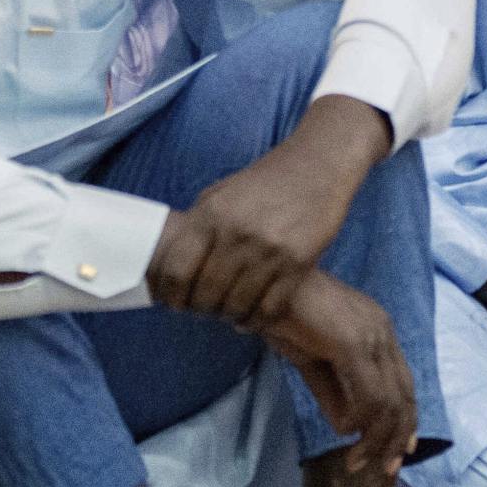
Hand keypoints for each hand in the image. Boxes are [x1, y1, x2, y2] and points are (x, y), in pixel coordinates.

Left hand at [151, 111, 382, 329]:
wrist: (317, 165)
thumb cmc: (264, 181)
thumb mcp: (220, 193)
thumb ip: (197, 224)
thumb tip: (173, 262)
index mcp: (211, 214)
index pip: (176, 270)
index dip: (170, 294)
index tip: (173, 301)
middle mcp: (237, 234)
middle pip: (205, 294)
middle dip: (199, 309)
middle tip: (201, 310)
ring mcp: (269, 250)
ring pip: (236, 306)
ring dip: (227, 316)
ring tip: (225, 314)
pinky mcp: (298, 263)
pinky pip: (269, 308)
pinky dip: (255, 320)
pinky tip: (249, 318)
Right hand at [260, 268, 417, 473]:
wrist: (260, 284)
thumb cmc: (281, 313)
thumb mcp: (310, 359)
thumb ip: (332, 392)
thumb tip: (348, 427)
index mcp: (377, 328)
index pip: (404, 381)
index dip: (405, 419)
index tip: (398, 450)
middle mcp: (382, 330)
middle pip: (405, 395)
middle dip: (397, 437)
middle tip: (384, 468)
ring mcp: (371, 335)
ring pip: (390, 402)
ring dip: (377, 438)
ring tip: (358, 462)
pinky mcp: (353, 344)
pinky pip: (369, 396)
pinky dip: (362, 423)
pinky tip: (346, 437)